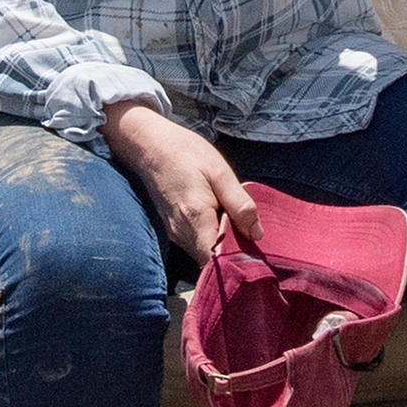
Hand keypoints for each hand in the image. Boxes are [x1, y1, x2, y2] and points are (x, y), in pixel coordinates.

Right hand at [103, 99, 249, 263]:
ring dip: (223, 246)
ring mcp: (175, 232)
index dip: (236, 262)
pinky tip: (222, 220)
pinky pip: (197, 243)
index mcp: (195, 217)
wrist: (149, 145)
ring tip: (239, 225)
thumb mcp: (220, 172)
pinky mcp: (173, 228)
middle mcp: (181, 232)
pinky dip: (212, 238)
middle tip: (253, 237)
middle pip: (211, 260)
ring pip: (204, 253)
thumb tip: (257, 235)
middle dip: (233, 254)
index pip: (215, 260)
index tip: (255, 254)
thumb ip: (240, 205)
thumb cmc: (186, 153)